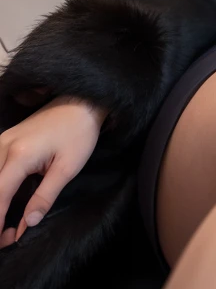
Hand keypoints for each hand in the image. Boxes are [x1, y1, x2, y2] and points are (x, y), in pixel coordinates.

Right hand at [0, 95, 108, 248]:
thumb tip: (29, 222)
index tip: (1, 240)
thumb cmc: (79, 132)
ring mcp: (2, 141)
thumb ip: (46, 195)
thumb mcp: (68, 167)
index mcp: (19, 156)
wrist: (82, 101)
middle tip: (6, 236)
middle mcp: (3, 147)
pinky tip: (6, 202)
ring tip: (6, 223)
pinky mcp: (5, 139)